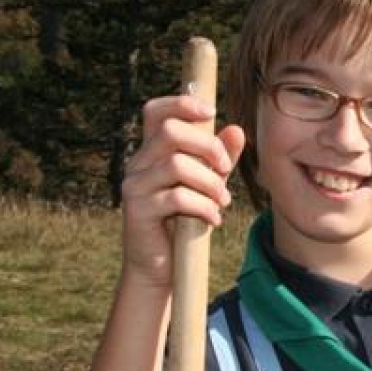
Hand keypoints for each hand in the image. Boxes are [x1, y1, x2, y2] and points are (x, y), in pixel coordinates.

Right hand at [119, 94, 244, 286]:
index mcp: (152, 151)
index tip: (212, 112)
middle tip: (226, 168)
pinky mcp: (137, 210)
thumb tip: (237, 129)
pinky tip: (213, 219)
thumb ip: (220, 158)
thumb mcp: (207, 185)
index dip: (182, 103)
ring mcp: (134, 185)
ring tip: (222, 201)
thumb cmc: (183, 222)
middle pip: (170, 131)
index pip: (155, 111)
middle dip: (208, 146)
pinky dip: (203, 207)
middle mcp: (138, 163)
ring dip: (210, 182)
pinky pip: (177, 198)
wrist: (160, 268)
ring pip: (176, 164)